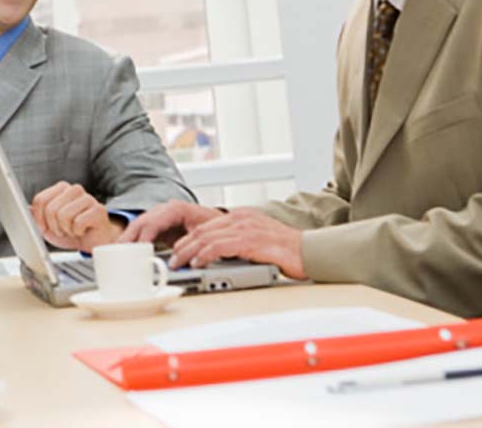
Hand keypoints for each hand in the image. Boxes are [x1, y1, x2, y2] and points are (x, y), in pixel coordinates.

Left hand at [30, 182, 122, 251]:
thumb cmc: (71, 231)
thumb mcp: (49, 226)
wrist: (94, 241)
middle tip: (62, 230)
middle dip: (53, 226)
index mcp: (61, 189)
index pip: (40, 199)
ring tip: (72, 230)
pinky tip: (82, 230)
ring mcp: (88, 198)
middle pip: (51, 209)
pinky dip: (77, 232)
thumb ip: (36, 216)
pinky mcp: (98, 209)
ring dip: (65, 230)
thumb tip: (25, 209)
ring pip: (63, 215)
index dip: (39, 218)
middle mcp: (74, 189)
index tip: (44, 227)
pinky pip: (78, 223)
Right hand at [119, 200, 222, 244]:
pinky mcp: (158, 225)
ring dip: (125, 239)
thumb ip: (189, 245)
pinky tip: (122, 251)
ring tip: (113, 253)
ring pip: (137, 226)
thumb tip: (176, 261)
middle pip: (140, 222)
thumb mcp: (203, 233)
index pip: (153, 222)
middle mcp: (164, 210)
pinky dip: (130, 240)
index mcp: (175, 209)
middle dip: (126, 238)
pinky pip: (140, 231)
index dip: (143, 237)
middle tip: (115, 253)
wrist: (218, 221)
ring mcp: (159, 216)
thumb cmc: (212, 225)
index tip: (136, 251)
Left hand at [168, 207, 306, 279]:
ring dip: (188, 252)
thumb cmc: (286, 250)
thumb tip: (217, 256)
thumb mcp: (257, 241)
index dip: (189, 239)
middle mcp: (241, 218)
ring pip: (207, 237)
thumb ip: (238, 243)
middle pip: (202, 229)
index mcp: (241, 216)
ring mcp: (245, 227)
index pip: (207, 226)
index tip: (178, 252)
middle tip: (172, 260)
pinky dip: (205, 254)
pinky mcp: (250, 240)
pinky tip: (198, 263)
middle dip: (183, 246)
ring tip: (178, 264)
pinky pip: (220, 246)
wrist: (309, 251)